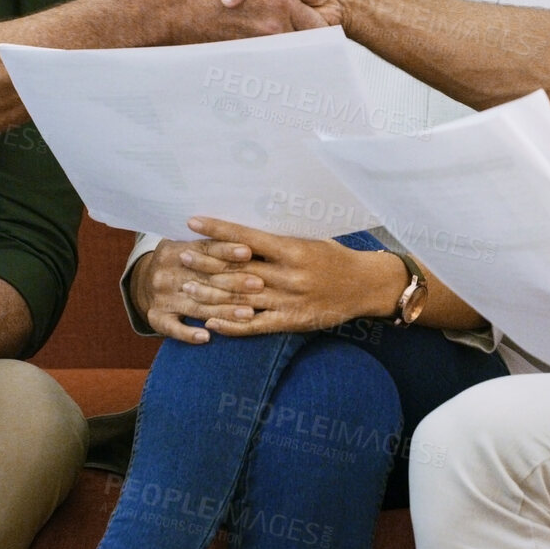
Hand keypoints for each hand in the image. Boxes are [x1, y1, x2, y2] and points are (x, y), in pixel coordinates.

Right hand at [129, 236, 262, 343]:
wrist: (143, 284)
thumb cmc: (179, 263)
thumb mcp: (187, 247)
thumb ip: (211, 244)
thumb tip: (248, 237)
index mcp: (171, 251)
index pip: (202, 250)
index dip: (226, 251)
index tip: (248, 252)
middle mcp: (164, 274)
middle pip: (204, 280)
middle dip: (234, 283)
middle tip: (259, 285)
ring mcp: (160, 297)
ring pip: (196, 305)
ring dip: (223, 311)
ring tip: (249, 313)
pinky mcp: (156, 318)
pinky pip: (173, 329)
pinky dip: (189, 334)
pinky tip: (207, 337)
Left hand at [184, 218, 402, 336]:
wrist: (365, 285)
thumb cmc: (335, 257)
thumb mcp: (310, 240)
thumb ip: (278, 240)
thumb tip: (242, 231)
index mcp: (293, 249)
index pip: (247, 238)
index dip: (218, 230)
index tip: (193, 222)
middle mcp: (289, 275)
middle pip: (239, 269)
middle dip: (207, 261)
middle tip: (183, 255)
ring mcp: (289, 301)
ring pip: (242, 299)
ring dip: (211, 293)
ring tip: (187, 286)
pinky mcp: (291, 322)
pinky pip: (256, 326)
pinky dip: (231, 325)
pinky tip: (210, 321)